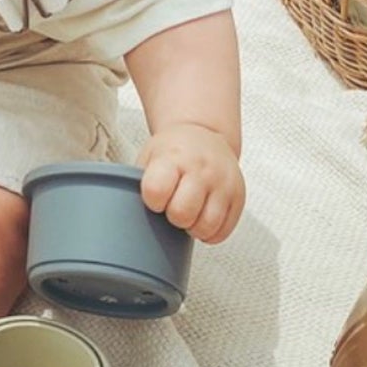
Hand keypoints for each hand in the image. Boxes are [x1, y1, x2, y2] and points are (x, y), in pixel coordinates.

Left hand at [136, 123, 244, 243]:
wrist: (204, 133)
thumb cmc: (172, 150)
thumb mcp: (149, 156)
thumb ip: (141, 182)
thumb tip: (128, 215)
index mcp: (173, 157)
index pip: (156, 191)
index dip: (152, 201)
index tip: (154, 198)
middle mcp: (201, 169)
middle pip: (182, 213)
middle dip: (173, 217)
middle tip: (172, 207)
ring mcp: (223, 183)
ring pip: (206, 226)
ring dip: (192, 228)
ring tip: (188, 214)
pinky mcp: (239, 196)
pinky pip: (223, 231)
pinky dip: (210, 233)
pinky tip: (202, 218)